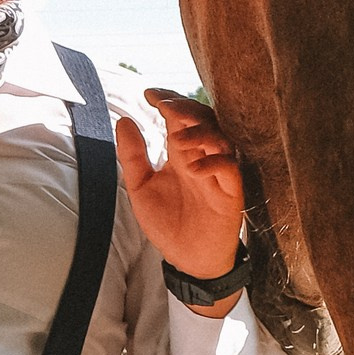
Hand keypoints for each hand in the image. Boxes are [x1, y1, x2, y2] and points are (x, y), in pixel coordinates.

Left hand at [117, 87, 247, 286]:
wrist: (188, 260)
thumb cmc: (168, 222)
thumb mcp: (141, 187)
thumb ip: (133, 156)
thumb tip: (123, 120)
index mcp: (181, 153)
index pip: (179, 118)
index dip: (168, 101)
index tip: (148, 95)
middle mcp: (201, 158)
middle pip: (203, 120)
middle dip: (186, 109)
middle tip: (166, 107)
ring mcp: (217, 174)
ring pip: (220, 139)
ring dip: (200, 133)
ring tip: (177, 139)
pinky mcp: (230, 193)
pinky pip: (229, 169)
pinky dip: (214, 163)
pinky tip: (194, 168)